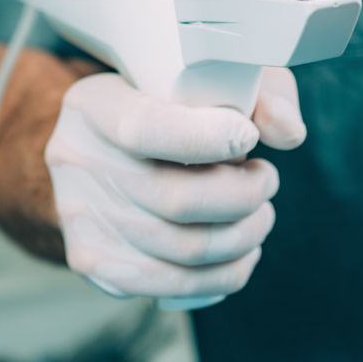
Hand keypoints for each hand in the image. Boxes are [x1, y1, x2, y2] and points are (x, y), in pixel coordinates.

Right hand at [44, 66, 304, 299]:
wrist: (109, 146)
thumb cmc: (171, 104)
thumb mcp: (211, 76)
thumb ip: (257, 91)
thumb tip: (288, 132)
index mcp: (93, 105)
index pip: (144, 128)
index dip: (207, 138)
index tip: (249, 136)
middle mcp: (74, 160)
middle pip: (174, 199)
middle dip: (243, 196)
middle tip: (265, 179)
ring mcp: (79, 217)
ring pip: (182, 249)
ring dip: (243, 236)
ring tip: (259, 213)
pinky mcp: (93, 260)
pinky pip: (171, 285)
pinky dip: (224, 274)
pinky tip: (243, 250)